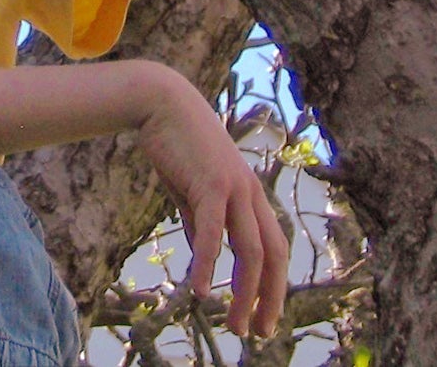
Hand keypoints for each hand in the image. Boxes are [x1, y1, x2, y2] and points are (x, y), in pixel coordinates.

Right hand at [133, 66, 288, 338]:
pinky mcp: (211, 184)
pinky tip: (202, 292)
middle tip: (258, 333)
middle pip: (273, 255)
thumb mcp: (193, 192)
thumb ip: (201, 223)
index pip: (274, 249)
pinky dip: (210, 265)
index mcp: (251, 196)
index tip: (265, 318)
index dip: (274, 285)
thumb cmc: (178, 147)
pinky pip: (213, 233)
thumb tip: (204, 258)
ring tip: (234, 324)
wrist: (162, 103)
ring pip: (250, 250)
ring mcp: (235, 188)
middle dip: (269, 298)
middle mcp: (251, 194)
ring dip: (244, 292)